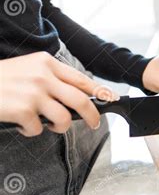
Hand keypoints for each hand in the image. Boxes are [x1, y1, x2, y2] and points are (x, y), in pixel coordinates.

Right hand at [0, 52, 118, 136]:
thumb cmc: (1, 78)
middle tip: (93, 124)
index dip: (100, 91)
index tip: (112, 99)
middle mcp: (43, 76)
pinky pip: (39, 129)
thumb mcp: (28, 68)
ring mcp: (34, 93)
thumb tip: (77, 96)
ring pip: (63, 119)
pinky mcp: (23, 109)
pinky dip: (31, 130)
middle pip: (81, 100)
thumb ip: (51, 78)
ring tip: (46, 125)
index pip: (81, 79)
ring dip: (58, 128)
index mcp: (47, 63)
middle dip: (92, 116)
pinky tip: (21, 123)